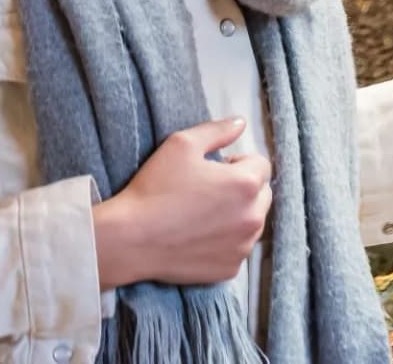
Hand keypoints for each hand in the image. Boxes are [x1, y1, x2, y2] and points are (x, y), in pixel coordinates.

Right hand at [92, 118, 270, 287]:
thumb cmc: (155, 188)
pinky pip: (238, 248)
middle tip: (208, 192)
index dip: (237, 163)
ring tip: (203, 215)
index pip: (261, 165)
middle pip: (262, 194)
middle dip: (243, 189)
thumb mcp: (182, 144)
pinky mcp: (230, 269)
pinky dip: (226, 242)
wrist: (130, 238)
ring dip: (238, 215)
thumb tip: (241, 123)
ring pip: (252, 223)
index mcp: (246, 183)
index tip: (213, 170)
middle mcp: (253, 217)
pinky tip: (199, 237)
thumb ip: (218, 130)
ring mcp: (243, 247)